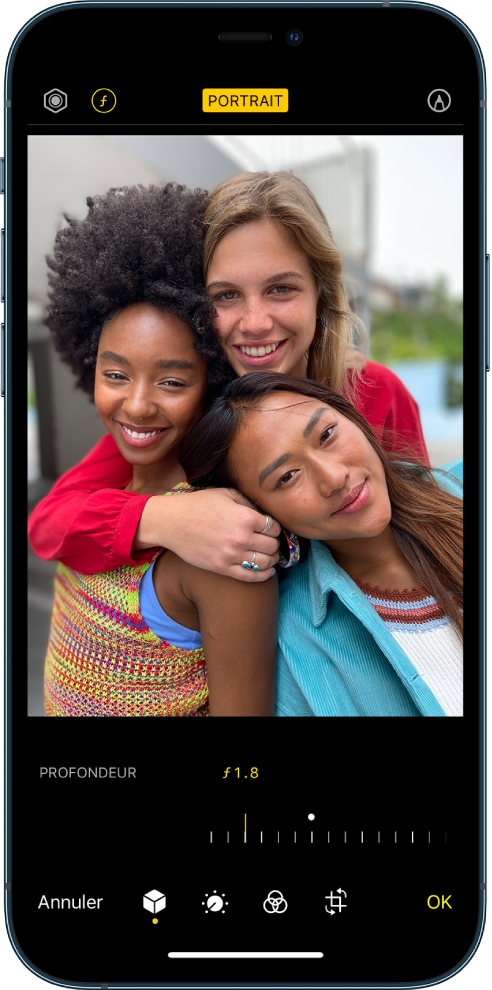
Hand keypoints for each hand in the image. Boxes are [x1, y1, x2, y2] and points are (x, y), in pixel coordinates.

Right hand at [133, 488, 280, 580]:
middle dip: (274, 543)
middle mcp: (241, 538)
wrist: (172, 522)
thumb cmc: (198, 505)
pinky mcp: (222, 568)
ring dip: (272, 559)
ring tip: (271, 556)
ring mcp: (232, 555)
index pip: (274, 527)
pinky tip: (268, 571)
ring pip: (265, 562)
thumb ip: (249, 503)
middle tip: (270, 541)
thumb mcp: (226, 494)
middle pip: (272, 546)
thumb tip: (265, 514)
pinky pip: (251, 576)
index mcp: (245, 517)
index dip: (275, 527)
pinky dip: (264, 575)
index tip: (270, 528)